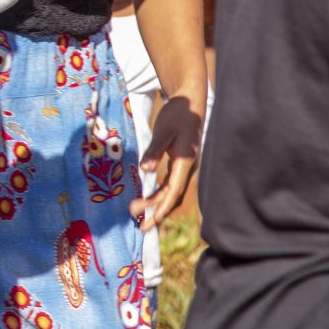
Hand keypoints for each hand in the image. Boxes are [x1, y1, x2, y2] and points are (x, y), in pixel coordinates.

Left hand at [130, 95, 201, 231]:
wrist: (190, 102)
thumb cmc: (179, 114)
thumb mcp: (164, 130)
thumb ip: (155, 150)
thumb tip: (146, 169)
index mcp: (185, 161)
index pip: (174, 191)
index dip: (162, 208)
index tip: (151, 221)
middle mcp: (187, 167)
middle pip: (172, 196)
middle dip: (157, 211)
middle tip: (140, 225)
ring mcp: (184, 166)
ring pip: (171, 191)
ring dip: (156, 203)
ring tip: (138, 213)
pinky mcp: (179, 162)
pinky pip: (170, 183)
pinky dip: (159, 193)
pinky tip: (148, 198)